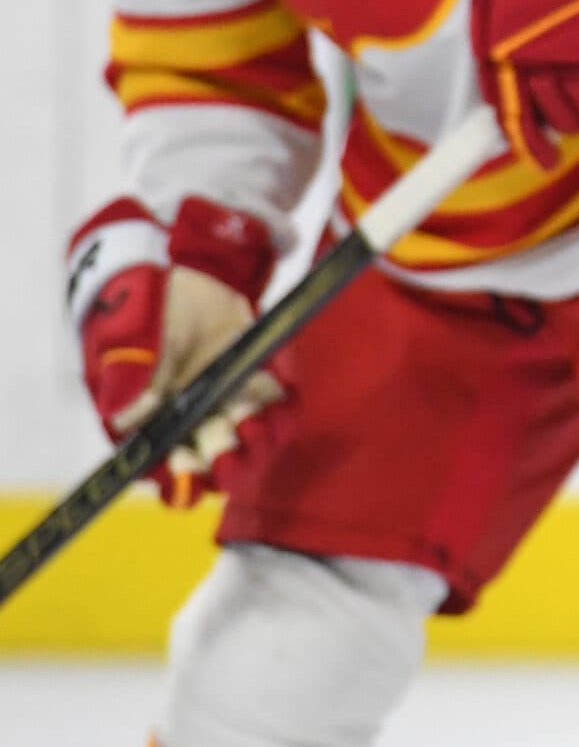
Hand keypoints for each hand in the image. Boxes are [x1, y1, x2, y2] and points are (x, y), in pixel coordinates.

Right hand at [66, 196, 280, 507]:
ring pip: (238, 433)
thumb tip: (127, 417)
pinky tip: (283, 403)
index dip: (173, 478)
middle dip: (218, 462)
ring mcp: (217, 397)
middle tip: (229, 455)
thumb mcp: (127, 335)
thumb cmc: (141, 301)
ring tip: (255, 425)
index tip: (189, 482)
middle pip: (202, 455)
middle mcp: (180, 413)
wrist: (183, 264)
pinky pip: (268, 402)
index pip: (154, 459)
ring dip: (251, 439)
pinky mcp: (249, 375)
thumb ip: (130, 374)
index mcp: (138, 413)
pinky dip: (279, 408)